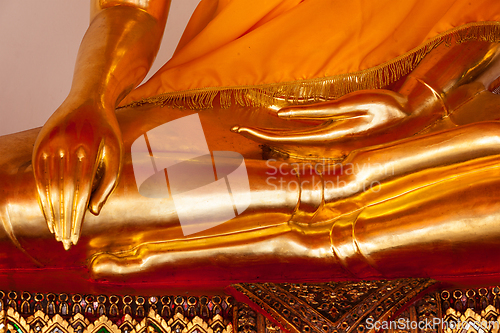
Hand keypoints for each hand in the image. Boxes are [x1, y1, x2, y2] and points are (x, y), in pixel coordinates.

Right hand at [33, 100, 122, 249]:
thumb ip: (107, 181)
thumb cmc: (107, 130)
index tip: (76, 236)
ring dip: (52, 211)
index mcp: (88, 147)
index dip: (76, 216)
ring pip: (49, 185)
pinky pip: (38, 175)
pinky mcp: (40, 143)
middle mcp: (66, 145)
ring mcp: (50, 143)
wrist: (89, 98)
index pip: (80, 191)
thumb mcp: (115, 151)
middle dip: (64, 219)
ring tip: (56, 232)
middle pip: (63, 192)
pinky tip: (46, 212)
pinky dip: (41, 195)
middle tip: (65, 242)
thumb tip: (94, 212)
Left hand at [232, 90, 408, 157]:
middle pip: (283, 142)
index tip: (238, 129)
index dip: (259, 134)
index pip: (283, 139)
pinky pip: (305, 132)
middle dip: (258, 136)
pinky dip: (288, 127)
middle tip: (234, 129)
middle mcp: (325, 144)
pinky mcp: (336, 134)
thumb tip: (281, 114)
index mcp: (327, 138)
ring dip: (270, 133)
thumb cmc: (385, 107)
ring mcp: (330, 141)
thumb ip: (315, 112)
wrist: (411, 115)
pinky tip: (278, 120)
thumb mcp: (351, 104)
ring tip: (249, 127)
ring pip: (292, 139)